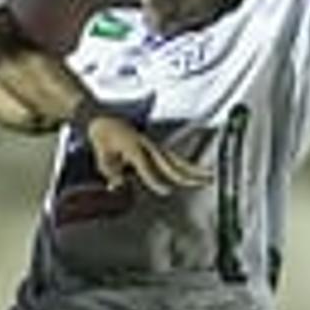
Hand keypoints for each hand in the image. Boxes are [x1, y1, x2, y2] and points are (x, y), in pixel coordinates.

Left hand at [84, 115, 211, 195]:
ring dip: (193, 170)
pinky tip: (194, 176)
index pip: (147, 166)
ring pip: (176, 160)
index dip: (157, 180)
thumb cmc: (102, 134)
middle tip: (202, 182)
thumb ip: (110, 170)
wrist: (103, 118)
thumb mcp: (101, 153)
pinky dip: (185, 168)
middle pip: (170, 161)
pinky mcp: (154, 148)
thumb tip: (117, 185)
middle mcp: (147, 145)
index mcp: (134, 146)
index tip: (166, 192)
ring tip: (209, 177)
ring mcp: (153, 146)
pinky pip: (172, 160)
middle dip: (187, 173)